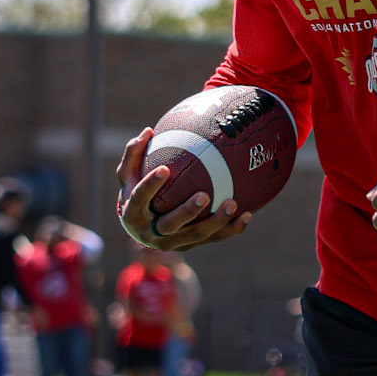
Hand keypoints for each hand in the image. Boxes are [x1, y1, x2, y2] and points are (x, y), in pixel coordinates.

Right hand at [114, 129, 251, 252]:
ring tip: (232, 203)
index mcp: (132, 214)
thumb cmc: (136, 190)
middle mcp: (151, 234)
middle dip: (188, 212)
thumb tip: (148, 130)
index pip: (140, 199)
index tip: (164, 169)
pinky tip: (247, 214)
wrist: (142, 227)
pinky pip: (214, 238)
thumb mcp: (129, 174)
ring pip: (196, 235)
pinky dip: (232, 229)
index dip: (150, 186)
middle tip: (204, 195)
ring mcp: (172, 243)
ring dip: (216, 222)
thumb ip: (134, 153)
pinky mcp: (190, 245)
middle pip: (170, 225)